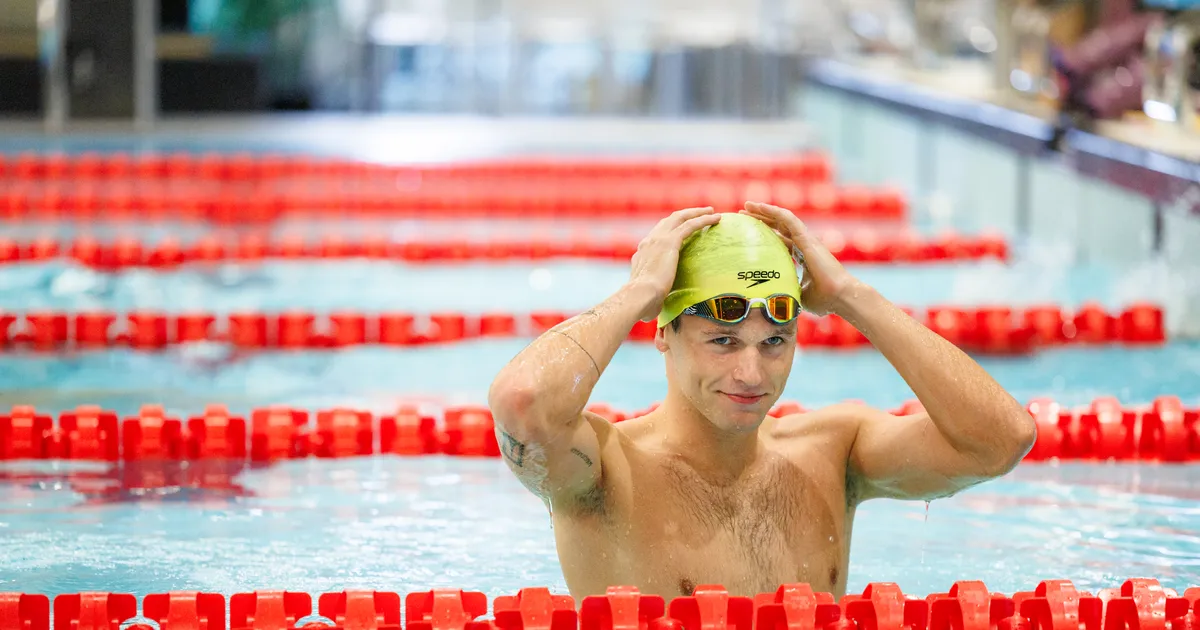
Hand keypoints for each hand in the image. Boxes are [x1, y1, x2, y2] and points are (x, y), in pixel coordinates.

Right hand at [628, 206, 722, 320]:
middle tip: (700, 212)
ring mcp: (658, 240)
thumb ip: (653, 297)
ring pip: (680, 218)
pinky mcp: (669, 242)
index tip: (683, 229)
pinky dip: (703, 219)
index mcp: (642, 253)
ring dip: (697, 212)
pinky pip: (690, 225)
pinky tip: (715, 219)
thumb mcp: (648, 296)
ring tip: (711, 211)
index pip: (658, 235)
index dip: (671, 229)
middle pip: (669, 220)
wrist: (639, 296)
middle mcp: (649, 242)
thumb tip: (652, 311)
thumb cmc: (642, 303)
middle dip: (685, 214)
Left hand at [740, 201, 859, 316]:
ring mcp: (806, 240)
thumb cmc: (824, 300)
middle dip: (762, 219)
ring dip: (765, 210)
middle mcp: (804, 245)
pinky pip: (789, 219)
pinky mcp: (807, 238)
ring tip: (747, 205)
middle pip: (779, 227)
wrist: (839, 297)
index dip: (765, 234)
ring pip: (782, 219)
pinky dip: (774, 211)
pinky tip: (760, 207)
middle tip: (743, 213)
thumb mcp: (798, 293)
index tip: (747, 232)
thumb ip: (786, 289)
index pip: (780, 240)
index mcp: (802, 256)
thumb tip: (771, 297)